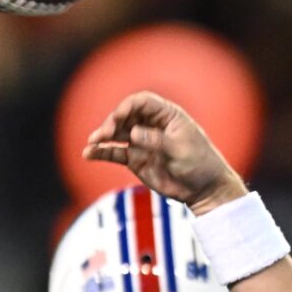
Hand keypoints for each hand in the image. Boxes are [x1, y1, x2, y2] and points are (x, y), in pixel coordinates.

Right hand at [81, 92, 247, 213]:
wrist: (203, 189)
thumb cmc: (199, 164)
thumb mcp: (181, 150)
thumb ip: (156, 140)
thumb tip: (133, 134)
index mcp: (167, 115)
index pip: (141, 102)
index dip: (127, 107)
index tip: (118, 118)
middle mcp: (151, 125)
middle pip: (125, 115)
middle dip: (112, 122)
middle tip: (105, 134)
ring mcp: (142, 142)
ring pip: (117, 133)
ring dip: (102, 136)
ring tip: (92, 142)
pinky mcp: (135, 159)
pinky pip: (114, 153)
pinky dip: (101, 152)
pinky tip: (88, 154)